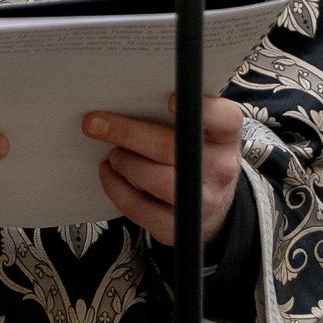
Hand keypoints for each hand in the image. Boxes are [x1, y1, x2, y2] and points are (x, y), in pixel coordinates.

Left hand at [83, 94, 243, 246]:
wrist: (211, 204)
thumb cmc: (196, 154)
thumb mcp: (201, 130)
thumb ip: (180, 113)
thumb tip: (126, 97)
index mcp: (226, 136)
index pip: (226, 119)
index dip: (203, 110)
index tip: (170, 100)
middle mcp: (222, 168)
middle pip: (174, 148)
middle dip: (128, 133)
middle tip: (95, 124)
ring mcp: (204, 200)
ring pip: (161, 182)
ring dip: (127, 164)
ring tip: (113, 155)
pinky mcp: (181, 226)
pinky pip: (143, 210)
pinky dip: (118, 190)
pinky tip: (108, 174)